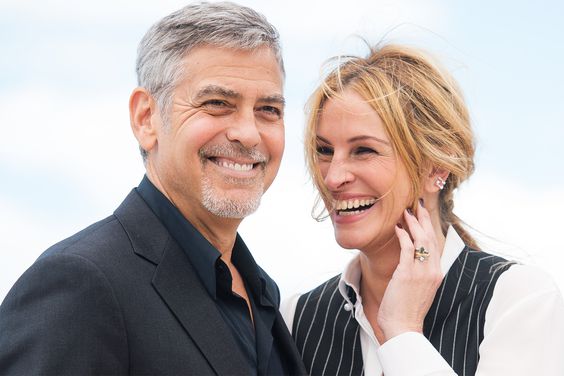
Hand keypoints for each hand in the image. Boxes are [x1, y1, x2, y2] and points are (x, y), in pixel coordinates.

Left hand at [376, 200, 443, 341]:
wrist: (403, 327)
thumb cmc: (406, 309)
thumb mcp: (418, 288)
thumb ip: (418, 272)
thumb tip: (411, 259)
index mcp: (436, 274)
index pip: (435, 245)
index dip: (430, 228)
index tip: (424, 215)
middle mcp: (432, 271)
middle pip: (431, 238)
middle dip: (424, 219)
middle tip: (418, 205)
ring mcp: (421, 272)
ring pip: (421, 240)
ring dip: (414, 223)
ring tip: (406, 211)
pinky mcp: (407, 274)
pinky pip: (407, 249)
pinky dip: (403, 236)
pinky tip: (397, 228)